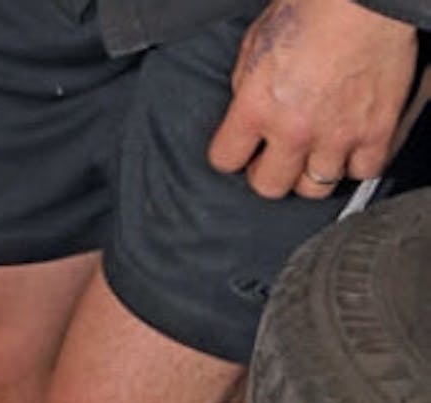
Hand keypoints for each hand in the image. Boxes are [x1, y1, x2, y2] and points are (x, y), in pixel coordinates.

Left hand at [208, 0, 416, 198]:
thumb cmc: (312, 11)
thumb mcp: (254, 48)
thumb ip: (246, 89)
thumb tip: (246, 115)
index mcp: (256, 107)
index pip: (226, 160)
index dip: (232, 155)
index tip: (241, 150)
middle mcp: (294, 129)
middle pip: (269, 186)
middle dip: (268, 173)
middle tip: (275, 156)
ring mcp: (337, 134)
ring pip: (315, 187)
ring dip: (311, 172)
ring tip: (313, 153)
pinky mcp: (375, 131)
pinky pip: (362, 172)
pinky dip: (355, 164)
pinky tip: (349, 149)